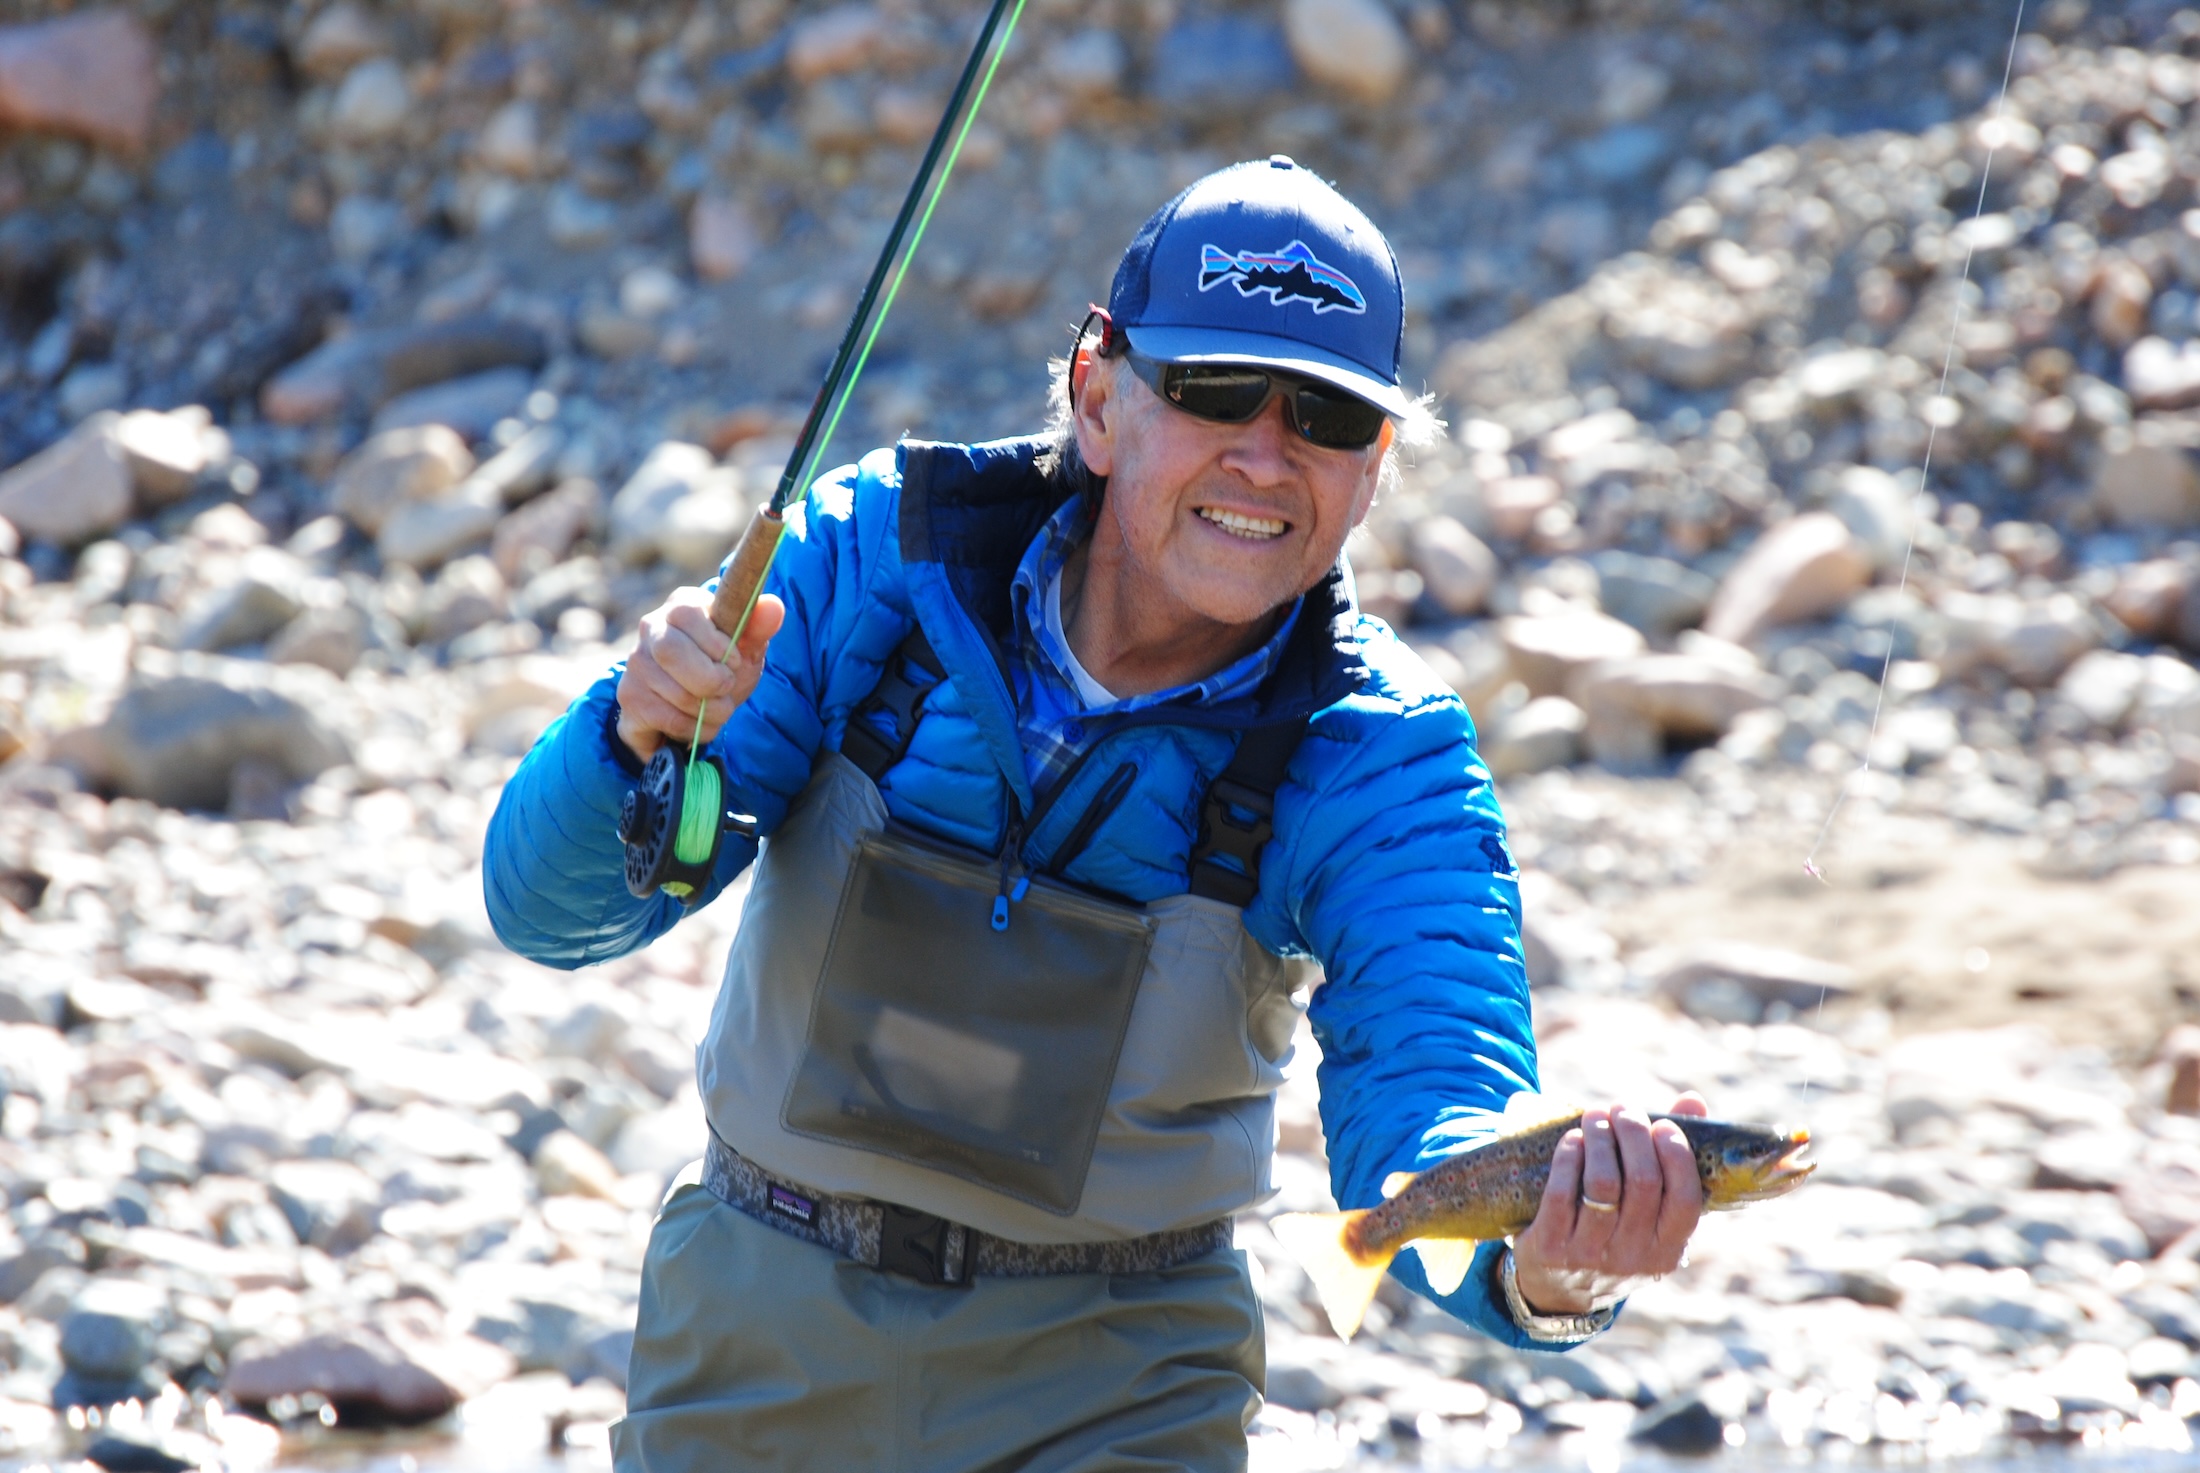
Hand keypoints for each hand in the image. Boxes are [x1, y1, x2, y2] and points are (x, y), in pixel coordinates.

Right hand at [614, 588, 784, 759]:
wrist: (691, 709)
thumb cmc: (720, 669)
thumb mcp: (744, 650)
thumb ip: (758, 628)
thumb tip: (774, 606)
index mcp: (681, 606)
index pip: (688, 614)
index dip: (717, 644)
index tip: (735, 661)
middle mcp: (651, 629)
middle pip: (671, 651)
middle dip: (710, 680)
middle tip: (727, 688)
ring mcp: (636, 663)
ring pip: (674, 691)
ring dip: (709, 710)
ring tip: (717, 708)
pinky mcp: (630, 697)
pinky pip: (668, 717)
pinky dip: (695, 727)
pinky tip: (698, 722)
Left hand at [1509, 1093, 1707, 1315]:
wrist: (1557, 1288)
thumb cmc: (1614, 1234)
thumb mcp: (1649, 1214)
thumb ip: (1672, 1157)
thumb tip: (1693, 1100)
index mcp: (1667, 1251)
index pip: (1686, 1199)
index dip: (1676, 1155)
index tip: (1662, 1124)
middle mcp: (1633, 1257)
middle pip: (1642, 1182)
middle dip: (1633, 1134)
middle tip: (1622, 1109)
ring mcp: (1591, 1255)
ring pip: (1603, 1183)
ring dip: (1600, 1139)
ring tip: (1595, 1116)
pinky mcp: (1551, 1248)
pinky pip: (1563, 1192)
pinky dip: (1570, 1157)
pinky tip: (1573, 1139)